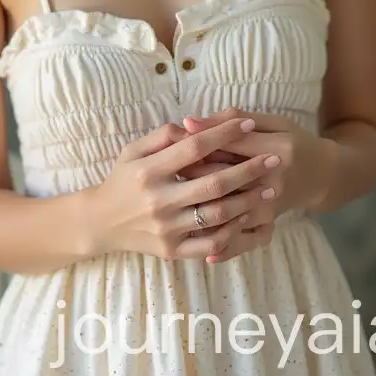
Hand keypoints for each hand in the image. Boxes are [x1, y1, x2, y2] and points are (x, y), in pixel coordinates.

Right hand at [82, 118, 281, 261]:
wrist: (101, 223)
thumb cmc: (122, 179)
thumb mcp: (133, 150)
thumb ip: (163, 136)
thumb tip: (194, 125)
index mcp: (148, 170)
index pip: (194, 148)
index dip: (223, 134)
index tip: (247, 124)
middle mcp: (158, 200)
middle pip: (214, 184)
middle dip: (249, 170)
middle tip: (274, 160)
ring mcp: (166, 229)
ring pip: (217, 215)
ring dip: (248, 201)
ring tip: (269, 188)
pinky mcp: (172, 251)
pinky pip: (210, 243)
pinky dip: (232, 230)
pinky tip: (247, 217)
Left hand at [179, 107, 337, 260]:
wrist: (323, 174)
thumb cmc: (293, 141)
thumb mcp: (270, 122)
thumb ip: (230, 120)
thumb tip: (188, 122)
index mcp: (276, 149)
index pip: (227, 146)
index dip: (198, 143)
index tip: (176, 142)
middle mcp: (273, 182)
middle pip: (223, 179)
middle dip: (191, 177)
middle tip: (169, 174)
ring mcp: (270, 207)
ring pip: (227, 212)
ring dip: (199, 211)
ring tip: (175, 206)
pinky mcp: (269, 224)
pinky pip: (242, 240)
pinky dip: (223, 246)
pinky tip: (204, 251)